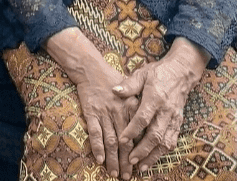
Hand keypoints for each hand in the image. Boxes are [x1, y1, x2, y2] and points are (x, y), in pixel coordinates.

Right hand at [45, 26, 134, 177]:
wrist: (91, 67)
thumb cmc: (113, 78)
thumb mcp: (133, 87)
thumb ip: (140, 105)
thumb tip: (147, 122)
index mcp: (132, 107)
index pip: (138, 134)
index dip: (140, 151)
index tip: (141, 166)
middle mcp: (119, 112)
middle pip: (125, 142)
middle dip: (126, 161)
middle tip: (127, 176)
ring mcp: (104, 113)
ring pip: (111, 140)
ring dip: (113, 159)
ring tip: (115, 173)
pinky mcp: (91, 112)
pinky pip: (95, 132)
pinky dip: (97, 146)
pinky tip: (100, 159)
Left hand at [115, 39, 206, 175]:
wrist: (181, 73)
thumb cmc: (157, 73)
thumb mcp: (142, 73)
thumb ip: (129, 84)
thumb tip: (114, 90)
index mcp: (155, 97)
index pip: (143, 117)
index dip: (133, 130)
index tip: (122, 140)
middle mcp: (166, 111)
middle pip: (155, 134)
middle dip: (143, 150)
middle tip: (130, 161)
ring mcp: (174, 119)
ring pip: (165, 142)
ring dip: (153, 156)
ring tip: (141, 166)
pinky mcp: (178, 123)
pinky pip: (172, 141)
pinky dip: (163, 152)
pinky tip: (154, 159)